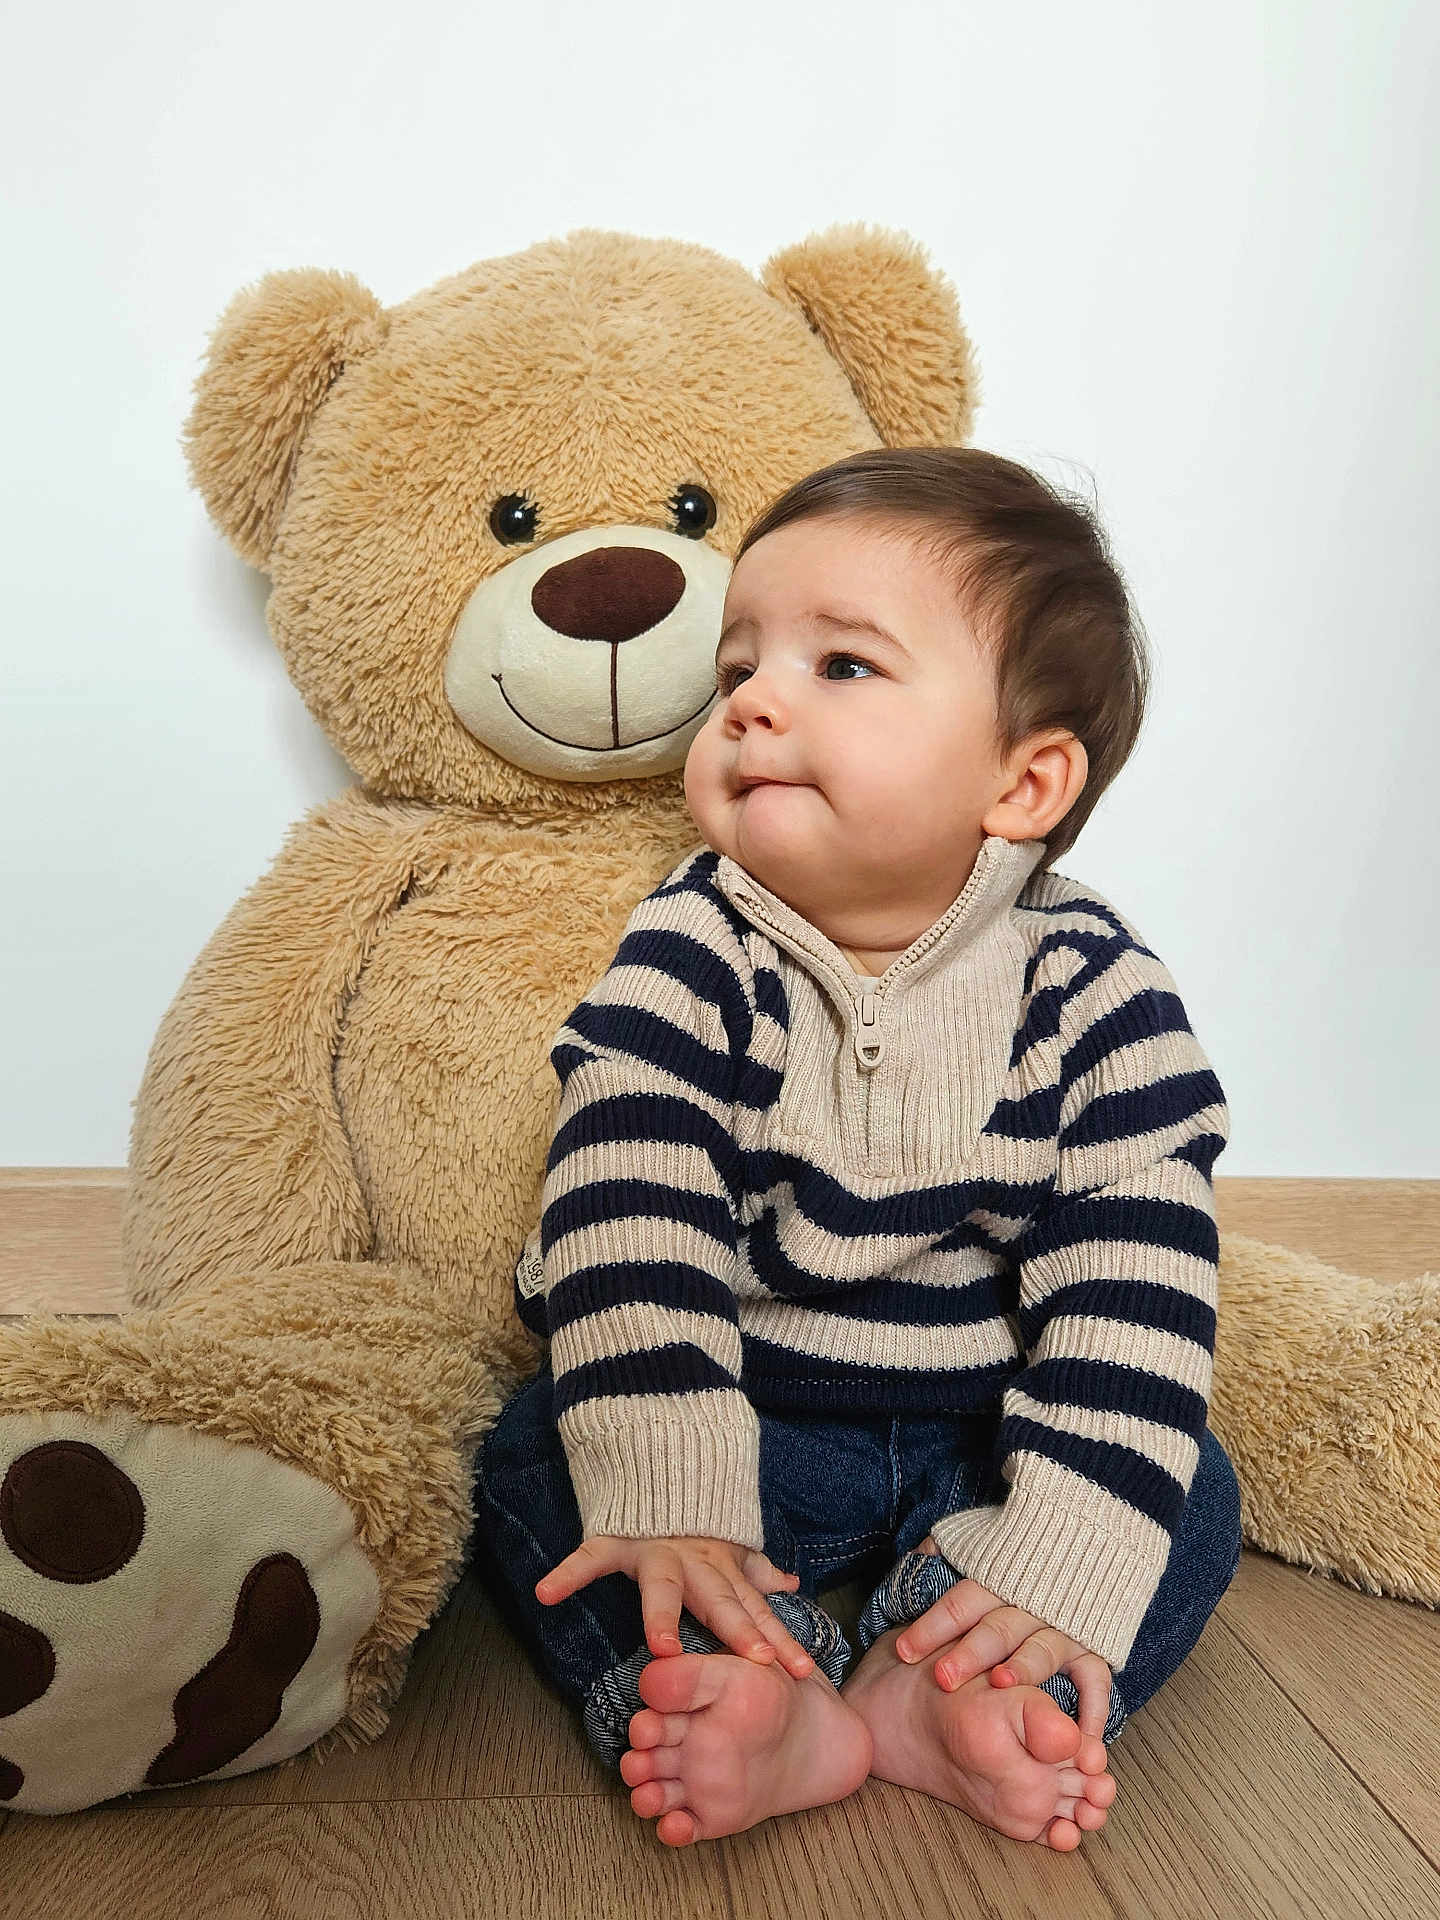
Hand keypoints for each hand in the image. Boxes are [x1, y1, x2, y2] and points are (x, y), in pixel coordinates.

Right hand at [535, 1534, 814, 1677]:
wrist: (659, 1456)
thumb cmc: (693, 1516)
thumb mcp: (727, 1541)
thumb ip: (755, 1567)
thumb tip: (792, 1584)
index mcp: (720, 1566)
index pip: (752, 1606)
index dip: (776, 1636)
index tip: (801, 1668)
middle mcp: (693, 1560)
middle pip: (719, 1600)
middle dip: (739, 1630)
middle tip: (759, 1661)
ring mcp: (654, 1548)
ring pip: (662, 1585)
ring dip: (662, 1615)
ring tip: (660, 1648)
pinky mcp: (614, 1537)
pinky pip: (589, 1556)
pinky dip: (568, 1573)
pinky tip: (547, 1593)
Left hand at [894, 1540, 1111, 1740]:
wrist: (1083, 1543)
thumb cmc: (1014, 1557)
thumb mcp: (977, 1542)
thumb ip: (946, 1550)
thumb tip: (919, 1553)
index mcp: (996, 1578)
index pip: (960, 1603)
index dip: (931, 1627)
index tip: (904, 1652)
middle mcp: (1030, 1604)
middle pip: (997, 1629)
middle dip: (970, 1653)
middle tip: (944, 1677)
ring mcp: (1064, 1627)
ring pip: (1042, 1650)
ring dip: (1021, 1668)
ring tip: (1000, 1686)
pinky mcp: (1092, 1647)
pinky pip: (1095, 1680)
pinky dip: (1090, 1709)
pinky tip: (1075, 1736)